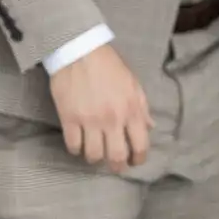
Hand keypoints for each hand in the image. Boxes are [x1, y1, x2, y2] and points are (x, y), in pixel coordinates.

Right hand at [47, 43, 151, 172]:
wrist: (80, 51)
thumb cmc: (110, 66)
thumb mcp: (133, 84)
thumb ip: (142, 108)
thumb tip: (150, 128)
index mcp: (131, 110)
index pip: (140, 144)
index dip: (139, 158)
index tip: (135, 161)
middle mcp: (112, 119)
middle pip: (116, 156)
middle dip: (117, 166)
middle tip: (115, 166)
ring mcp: (89, 121)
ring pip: (93, 155)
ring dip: (95, 158)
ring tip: (95, 152)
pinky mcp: (69, 119)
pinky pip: (73, 146)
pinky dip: (76, 149)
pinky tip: (78, 144)